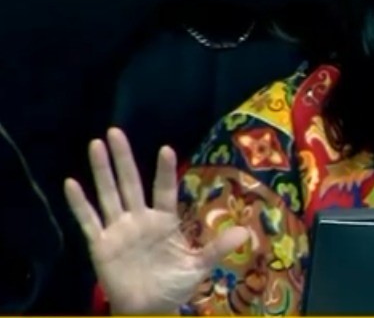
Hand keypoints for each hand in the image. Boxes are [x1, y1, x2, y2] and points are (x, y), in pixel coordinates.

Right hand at [64, 128, 248, 314]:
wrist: (149, 310)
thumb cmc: (173, 285)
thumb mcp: (198, 266)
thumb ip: (217, 248)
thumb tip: (245, 233)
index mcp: (164, 220)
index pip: (164, 189)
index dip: (165, 171)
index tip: (166, 149)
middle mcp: (139, 219)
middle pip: (131, 182)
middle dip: (123, 158)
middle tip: (115, 131)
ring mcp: (118, 230)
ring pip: (108, 194)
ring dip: (102, 171)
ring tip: (95, 144)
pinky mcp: (100, 245)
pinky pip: (88, 220)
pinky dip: (79, 203)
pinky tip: (71, 183)